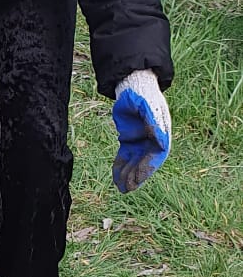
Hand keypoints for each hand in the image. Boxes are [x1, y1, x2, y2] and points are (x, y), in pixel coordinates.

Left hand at [112, 70, 171, 192]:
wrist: (134, 88)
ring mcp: (139, 142)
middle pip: (144, 162)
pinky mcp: (128, 141)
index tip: (138, 178)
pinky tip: (116, 178)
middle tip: (127, 188)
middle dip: (136, 176)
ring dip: (128, 174)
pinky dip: (120, 167)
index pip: (156, 156)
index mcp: (161, 135)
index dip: (147, 168)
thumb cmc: (145, 97)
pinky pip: (124, 157)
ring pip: (134, 162)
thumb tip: (160, 141)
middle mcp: (151, 141)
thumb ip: (154, 124)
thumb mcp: (149, 108)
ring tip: (121, 187)